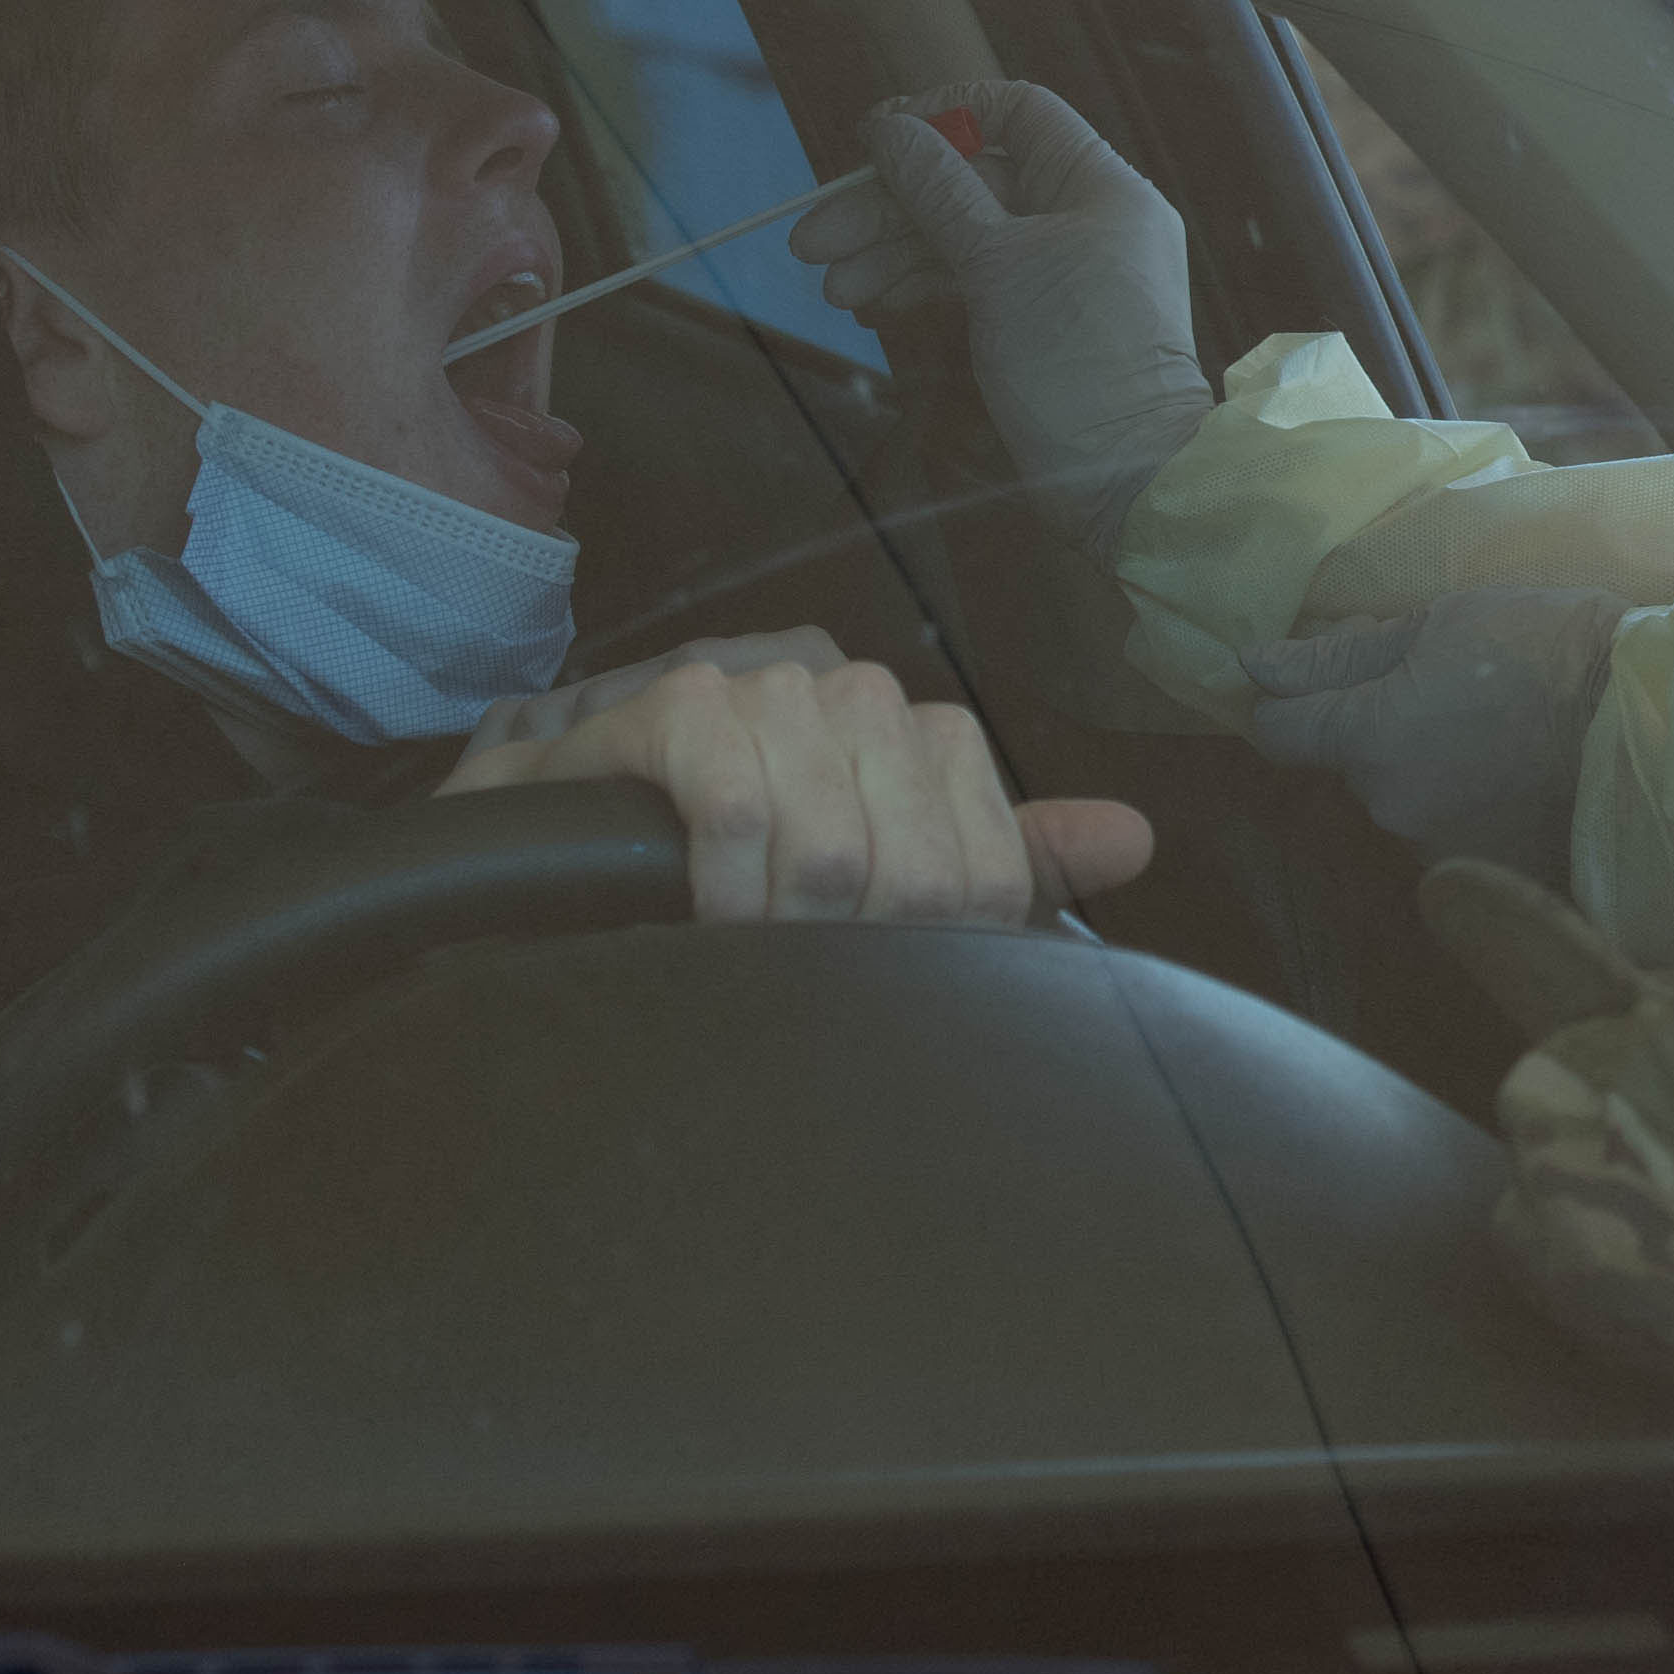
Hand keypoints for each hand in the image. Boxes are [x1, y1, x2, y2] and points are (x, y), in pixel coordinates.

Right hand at [440, 646, 1151, 924]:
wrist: (539, 863)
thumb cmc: (718, 878)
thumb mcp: (869, 880)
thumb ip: (998, 860)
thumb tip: (1134, 839)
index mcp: (911, 733)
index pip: (981, 858)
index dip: (924, 943)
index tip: (863, 983)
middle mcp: (850, 694)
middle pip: (910, 858)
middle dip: (848, 945)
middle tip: (783, 976)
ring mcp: (763, 690)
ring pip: (828, 839)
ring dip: (774, 926)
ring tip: (728, 950)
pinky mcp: (672, 704)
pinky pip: (732, 802)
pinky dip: (720, 882)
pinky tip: (688, 914)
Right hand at [797, 80, 1214, 539]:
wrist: (1125, 475)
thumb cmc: (1075, 356)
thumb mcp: (997, 262)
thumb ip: (939, 190)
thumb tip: (890, 128)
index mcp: (1100, 186)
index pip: (1018, 114)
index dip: (942, 116)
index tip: (870, 138)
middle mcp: (1087, 220)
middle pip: (972, 183)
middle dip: (889, 207)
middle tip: (811, 244)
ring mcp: (1064, 272)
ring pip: (963, 237)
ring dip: (891, 255)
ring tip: (834, 292)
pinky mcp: (1039, 321)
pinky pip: (973, 282)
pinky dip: (920, 288)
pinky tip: (869, 307)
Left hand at [1244, 587, 1629, 875]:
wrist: (1654, 719)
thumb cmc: (1550, 649)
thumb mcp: (1447, 620)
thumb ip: (1348, 654)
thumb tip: (1257, 667)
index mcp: (1369, 737)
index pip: (1278, 730)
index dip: (1291, 698)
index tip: (1329, 675)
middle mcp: (1389, 806)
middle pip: (1352, 764)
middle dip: (1383, 726)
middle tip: (1451, 683)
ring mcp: (1440, 849)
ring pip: (1407, 797)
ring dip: (1432, 765)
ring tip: (1502, 729)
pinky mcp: (1489, 873)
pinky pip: (1456, 829)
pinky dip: (1476, 800)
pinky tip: (1524, 771)